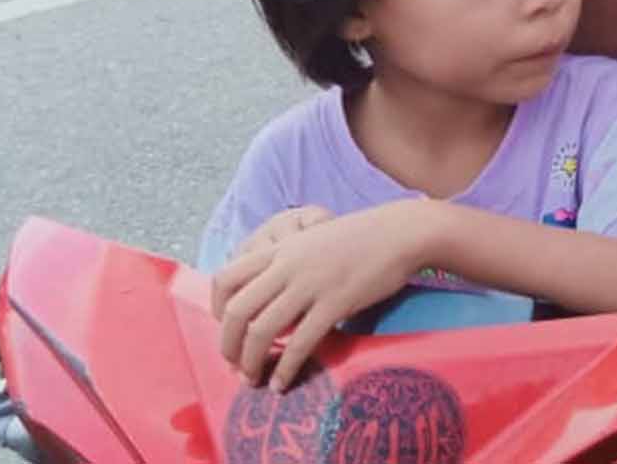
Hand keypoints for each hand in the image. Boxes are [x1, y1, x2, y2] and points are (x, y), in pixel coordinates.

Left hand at [211, 200, 432, 390]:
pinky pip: (300, 342)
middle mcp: (287, 266)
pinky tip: (283, 382)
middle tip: (233, 365)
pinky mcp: (335, 303)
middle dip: (227, 346)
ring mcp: (310, 285)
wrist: (399, 232)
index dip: (217, 310)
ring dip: (250, 363)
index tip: (227, 329)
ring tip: (253, 380)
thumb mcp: (313, 241)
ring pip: (261, 330)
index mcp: (280, 249)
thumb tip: (273, 299)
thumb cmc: (360, 238)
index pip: (225, 278)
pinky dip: (285, 368)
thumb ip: (288, 263)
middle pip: (236, 311)